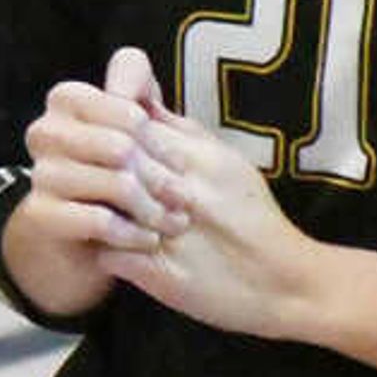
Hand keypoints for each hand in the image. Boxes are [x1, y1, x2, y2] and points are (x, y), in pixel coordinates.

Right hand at [1, 46, 177, 319]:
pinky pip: (100, 221)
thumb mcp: (135, 131)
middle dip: (160, 177)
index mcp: (68, 101)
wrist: (81, 238)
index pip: (129, 108)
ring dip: (152, 209)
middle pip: (123, 146)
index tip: (176, 161)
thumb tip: (132, 60)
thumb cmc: (115, 176)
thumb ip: (138, 91)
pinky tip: (147, 239)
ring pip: (117, 184)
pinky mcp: (40, 213)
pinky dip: (133, 234)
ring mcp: (41, 172)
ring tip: (170, 222)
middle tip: (181, 198)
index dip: (161, 138)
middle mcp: (47, 131)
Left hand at [118, 104, 328, 342]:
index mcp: (199, 158)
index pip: (135, 128)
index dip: (110, 135)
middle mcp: (183, 191)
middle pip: (117, 164)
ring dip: (95, 207)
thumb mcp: (226, 162)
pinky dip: (103, 249)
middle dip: (98, 168)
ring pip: (106, 206)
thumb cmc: (253, 218)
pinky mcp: (160, 276)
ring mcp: (170, 234)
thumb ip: (182, 131)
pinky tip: (107, 248)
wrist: (286, 283)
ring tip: (96, 212)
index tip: (103, 146)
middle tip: (90, 177)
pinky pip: (110, 254)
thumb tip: (142, 94)